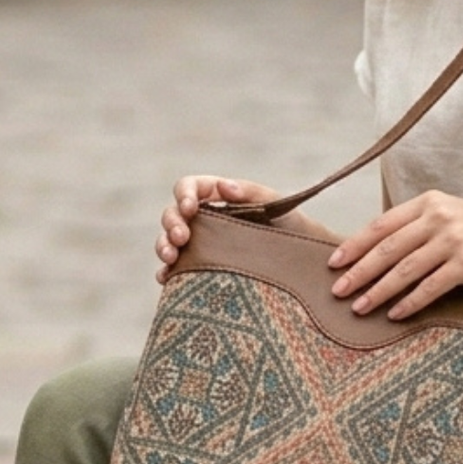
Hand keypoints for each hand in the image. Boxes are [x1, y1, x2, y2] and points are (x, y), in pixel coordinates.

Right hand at [155, 175, 334, 283]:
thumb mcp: (275, 204)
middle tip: (182, 238)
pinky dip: (166, 272)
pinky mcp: (197, 268)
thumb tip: (224, 186)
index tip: (190, 208)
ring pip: (167, 240)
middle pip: (173, 214)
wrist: (299, 259)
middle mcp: (203, 218)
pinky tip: (167, 278)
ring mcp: (199, 243)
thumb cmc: (288, 224)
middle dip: (172, 224)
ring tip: (171, 257)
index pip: (190, 186)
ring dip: (163, 246)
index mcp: (218, 195)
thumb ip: (250, 192)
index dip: (184, 194)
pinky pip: (174, 269)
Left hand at [327, 190, 462, 319]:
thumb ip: (423, 229)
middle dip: (358, 271)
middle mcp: (440, 215)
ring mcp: (455, 237)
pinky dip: (410, 302)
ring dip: (377, 291)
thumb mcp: (457, 219)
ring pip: (404, 269)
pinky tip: (396, 315)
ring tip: (359, 308)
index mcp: (432, 202)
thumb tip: (382, 255)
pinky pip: (430, 286)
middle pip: (387, 247)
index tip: (334, 263)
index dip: (355, 245)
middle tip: (337, 291)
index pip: (382, 224)